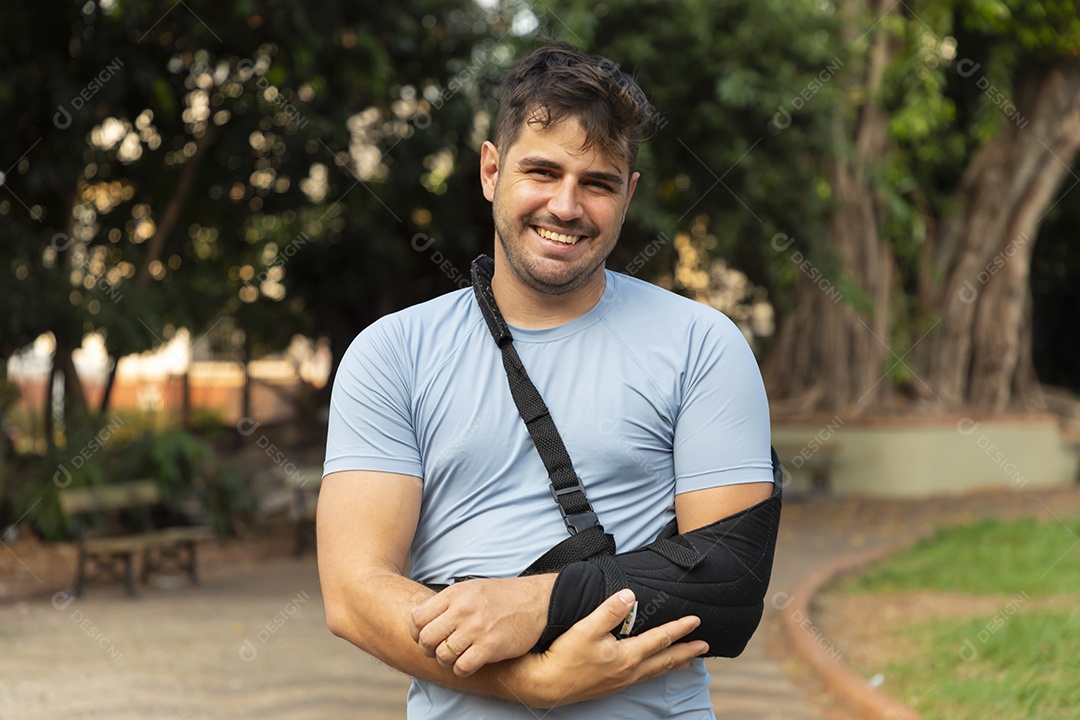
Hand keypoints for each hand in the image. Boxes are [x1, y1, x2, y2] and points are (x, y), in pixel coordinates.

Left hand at [409, 575, 555, 676]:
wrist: (537, 601)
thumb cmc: (503, 596)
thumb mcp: (471, 588)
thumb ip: (447, 602)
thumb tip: (420, 619)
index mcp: (455, 594)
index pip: (417, 618)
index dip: (416, 632)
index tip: (425, 636)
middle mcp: (462, 610)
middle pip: (426, 639)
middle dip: (428, 649)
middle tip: (439, 650)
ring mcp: (476, 629)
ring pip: (442, 656)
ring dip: (446, 661)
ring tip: (457, 656)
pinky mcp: (490, 647)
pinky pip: (462, 667)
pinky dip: (461, 669)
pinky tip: (470, 662)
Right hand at [515, 588, 707, 707]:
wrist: (545, 684)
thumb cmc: (564, 656)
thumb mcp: (586, 628)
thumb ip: (610, 611)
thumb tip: (630, 595)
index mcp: (627, 657)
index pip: (660, 640)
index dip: (680, 629)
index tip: (696, 621)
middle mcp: (629, 672)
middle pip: (664, 661)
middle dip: (686, 652)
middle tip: (704, 646)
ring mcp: (620, 682)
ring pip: (654, 672)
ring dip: (673, 664)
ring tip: (687, 661)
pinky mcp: (610, 687)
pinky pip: (642, 678)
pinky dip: (655, 671)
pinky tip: (650, 670)